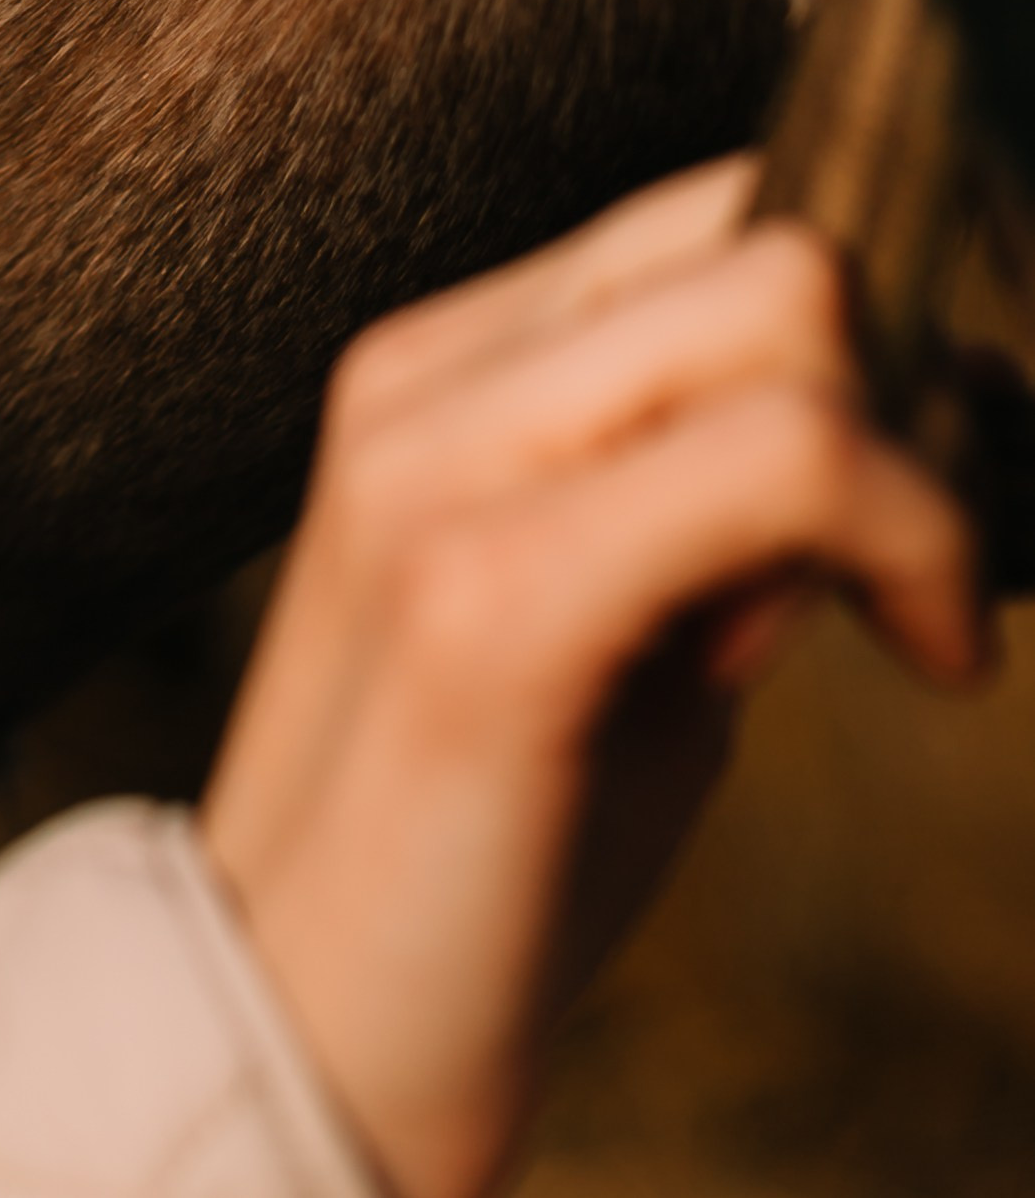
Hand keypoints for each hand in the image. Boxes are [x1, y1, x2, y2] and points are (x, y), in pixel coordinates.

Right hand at [197, 161, 989, 1197]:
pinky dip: (903, 535)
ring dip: (916, 468)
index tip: (958, 464)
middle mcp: (426, 379)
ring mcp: (440, 468)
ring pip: (782, 302)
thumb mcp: (620, 637)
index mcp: (437, 369)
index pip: (704, 214)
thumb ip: (718, 506)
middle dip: (913, 382)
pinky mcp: (490, 597)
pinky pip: (781, 458)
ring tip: (921, 621)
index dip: (874, 314)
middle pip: (762, 234)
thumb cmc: (480, 867)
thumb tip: (927, 408)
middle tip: (944, 561)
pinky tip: (925, 654)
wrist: (300, 1045)